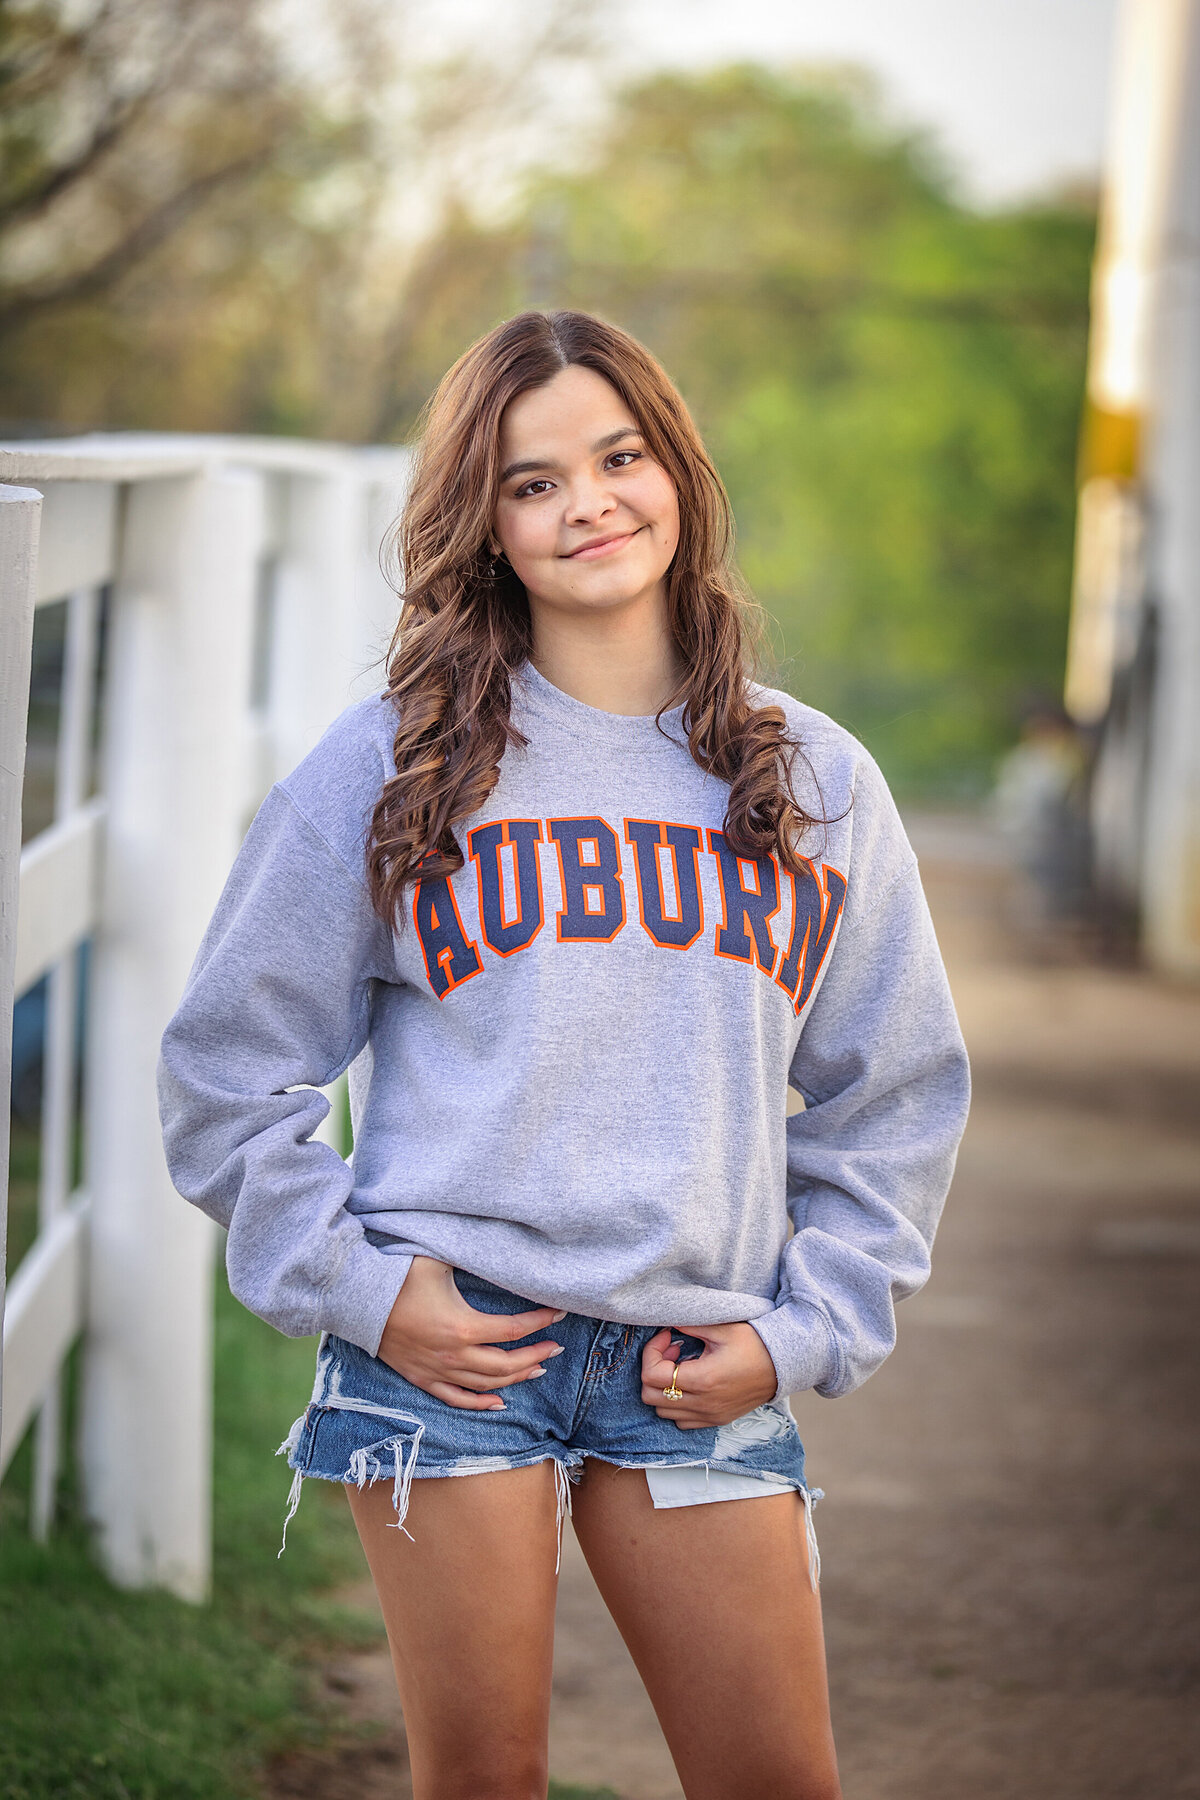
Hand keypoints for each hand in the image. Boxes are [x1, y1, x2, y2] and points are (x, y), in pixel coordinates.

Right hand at [377, 1256, 565, 1410]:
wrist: (359, 1300)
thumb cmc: (400, 1276)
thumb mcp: (439, 1260)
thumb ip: (471, 1255)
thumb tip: (498, 1243)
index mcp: (463, 1326)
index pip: (513, 1330)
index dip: (540, 1322)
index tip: (559, 1312)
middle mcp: (454, 1355)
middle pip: (506, 1365)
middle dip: (536, 1355)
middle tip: (556, 1347)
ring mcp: (438, 1371)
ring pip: (487, 1385)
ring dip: (516, 1378)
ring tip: (537, 1367)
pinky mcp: (423, 1379)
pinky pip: (457, 1400)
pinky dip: (481, 1404)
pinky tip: (500, 1403)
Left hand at [640, 1322, 779, 1427]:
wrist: (783, 1366)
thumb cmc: (755, 1345)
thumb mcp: (722, 1328)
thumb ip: (691, 1325)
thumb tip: (669, 1321)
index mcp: (702, 1379)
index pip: (651, 1375)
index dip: (651, 1352)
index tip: (667, 1337)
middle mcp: (703, 1403)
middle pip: (650, 1397)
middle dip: (654, 1370)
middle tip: (672, 1352)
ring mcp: (709, 1416)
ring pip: (663, 1412)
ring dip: (664, 1389)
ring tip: (681, 1367)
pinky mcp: (716, 1420)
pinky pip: (682, 1422)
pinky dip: (676, 1405)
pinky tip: (690, 1385)